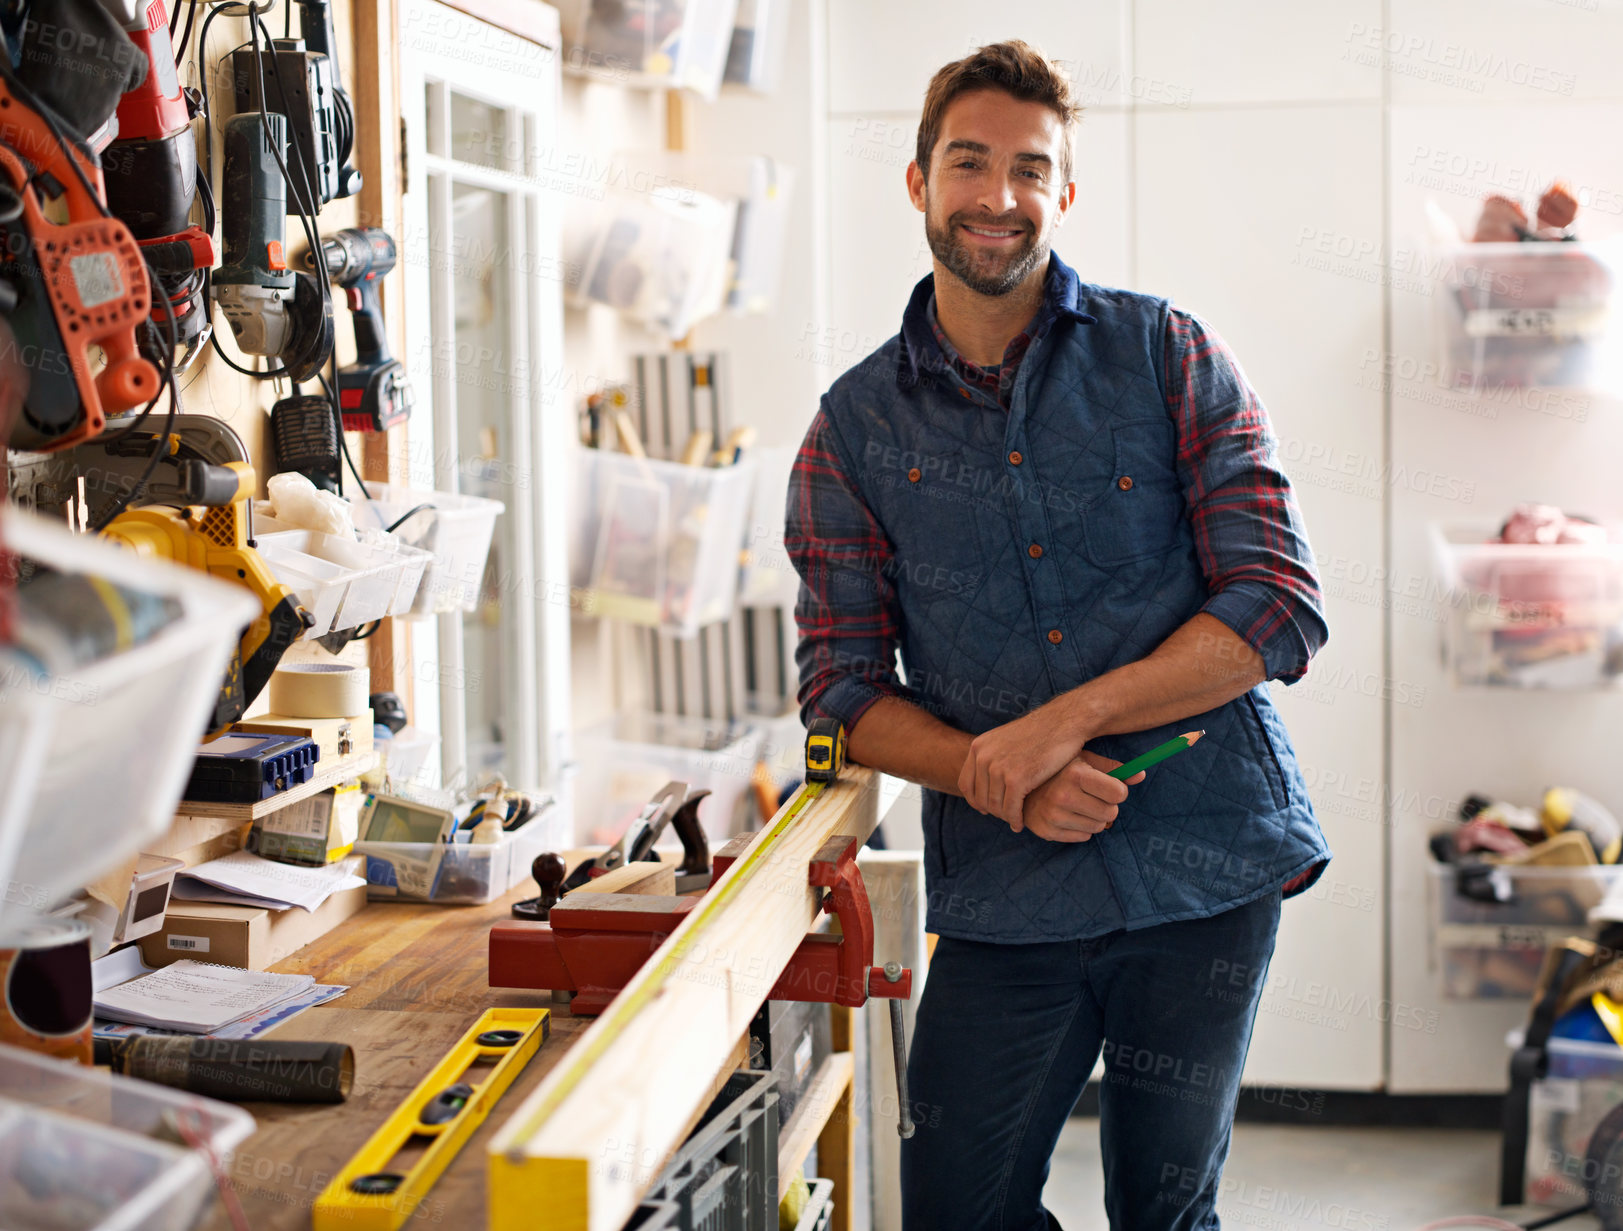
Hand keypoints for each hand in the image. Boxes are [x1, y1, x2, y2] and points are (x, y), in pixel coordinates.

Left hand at [957, 709, 1079, 826]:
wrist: (1063, 722)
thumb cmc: (1040, 732)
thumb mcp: (1005, 740)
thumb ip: (992, 757)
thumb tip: (985, 780)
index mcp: (978, 747)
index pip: (965, 784)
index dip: (975, 801)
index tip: (986, 810)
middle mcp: (983, 757)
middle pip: (980, 798)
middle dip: (993, 811)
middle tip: (1007, 816)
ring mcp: (998, 768)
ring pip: (995, 806)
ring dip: (1005, 817)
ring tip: (1015, 820)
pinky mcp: (1017, 779)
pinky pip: (1010, 809)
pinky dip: (1015, 819)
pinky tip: (1021, 823)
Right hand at [1018, 751, 1145, 843]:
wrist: (1020, 785)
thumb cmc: (1059, 770)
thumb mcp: (1083, 760)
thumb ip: (1113, 768)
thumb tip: (1141, 774)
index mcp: (1075, 774)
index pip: (1118, 794)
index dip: (1118, 791)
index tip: (1109, 787)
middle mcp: (1063, 795)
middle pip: (1111, 813)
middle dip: (1107, 806)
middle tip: (1093, 797)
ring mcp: (1053, 815)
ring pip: (1098, 828)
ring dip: (1094, 819)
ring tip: (1080, 806)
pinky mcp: (1047, 831)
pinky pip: (1083, 838)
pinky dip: (1081, 829)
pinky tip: (1069, 816)